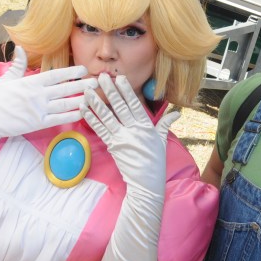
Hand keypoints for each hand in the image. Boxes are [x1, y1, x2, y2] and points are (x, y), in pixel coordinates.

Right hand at [0, 46, 86, 140]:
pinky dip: (72, 115)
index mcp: (31, 82)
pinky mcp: (38, 123)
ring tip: (94, 95)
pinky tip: (83, 112)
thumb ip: (18, 64)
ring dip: (81, 99)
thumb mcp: (7, 78)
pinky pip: (59, 119)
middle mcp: (38, 95)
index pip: (56, 75)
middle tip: (97, 82)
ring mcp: (39, 110)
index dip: (71, 72)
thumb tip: (21, 47)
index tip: (83, 69)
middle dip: (82, 85)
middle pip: (65, 89)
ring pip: (65, 104)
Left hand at [81, 74, 177, 194]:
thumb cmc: (156, 162)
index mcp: (146, 126)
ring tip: (88, 90)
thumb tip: (176, 112)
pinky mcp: (112, 146)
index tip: (119, 79)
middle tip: (101, 77)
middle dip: (110, 91)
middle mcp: (133, 130)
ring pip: (107, 117)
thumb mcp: (162, 141)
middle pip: (119, 107)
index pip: (135, 105)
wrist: (147, 183)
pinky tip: (84, 109)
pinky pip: (100, 130)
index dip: (126, 91)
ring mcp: (121, 138)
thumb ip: (165, 124)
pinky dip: (91, 119)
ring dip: (96, 103)